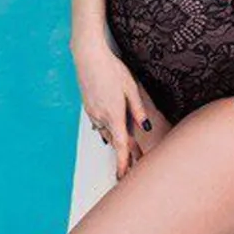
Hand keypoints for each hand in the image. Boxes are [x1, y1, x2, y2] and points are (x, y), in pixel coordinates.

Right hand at [72, 39, 151, 180]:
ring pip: (107, 134)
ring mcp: (93, 113)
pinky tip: (112, 132)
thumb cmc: (111, 69)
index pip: (121, 146)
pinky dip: (108, 131)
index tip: (123, 177)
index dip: (123, 163)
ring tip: (130, 151)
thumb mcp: (130, 88)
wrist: (88, 57)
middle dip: (126, 155)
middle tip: (137, 165)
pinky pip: (100, 125)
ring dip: (118, 143)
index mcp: (114, 114)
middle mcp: (101, 117)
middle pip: (115, 142)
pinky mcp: (89, 107)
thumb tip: (145, 126)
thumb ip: (138, 109)